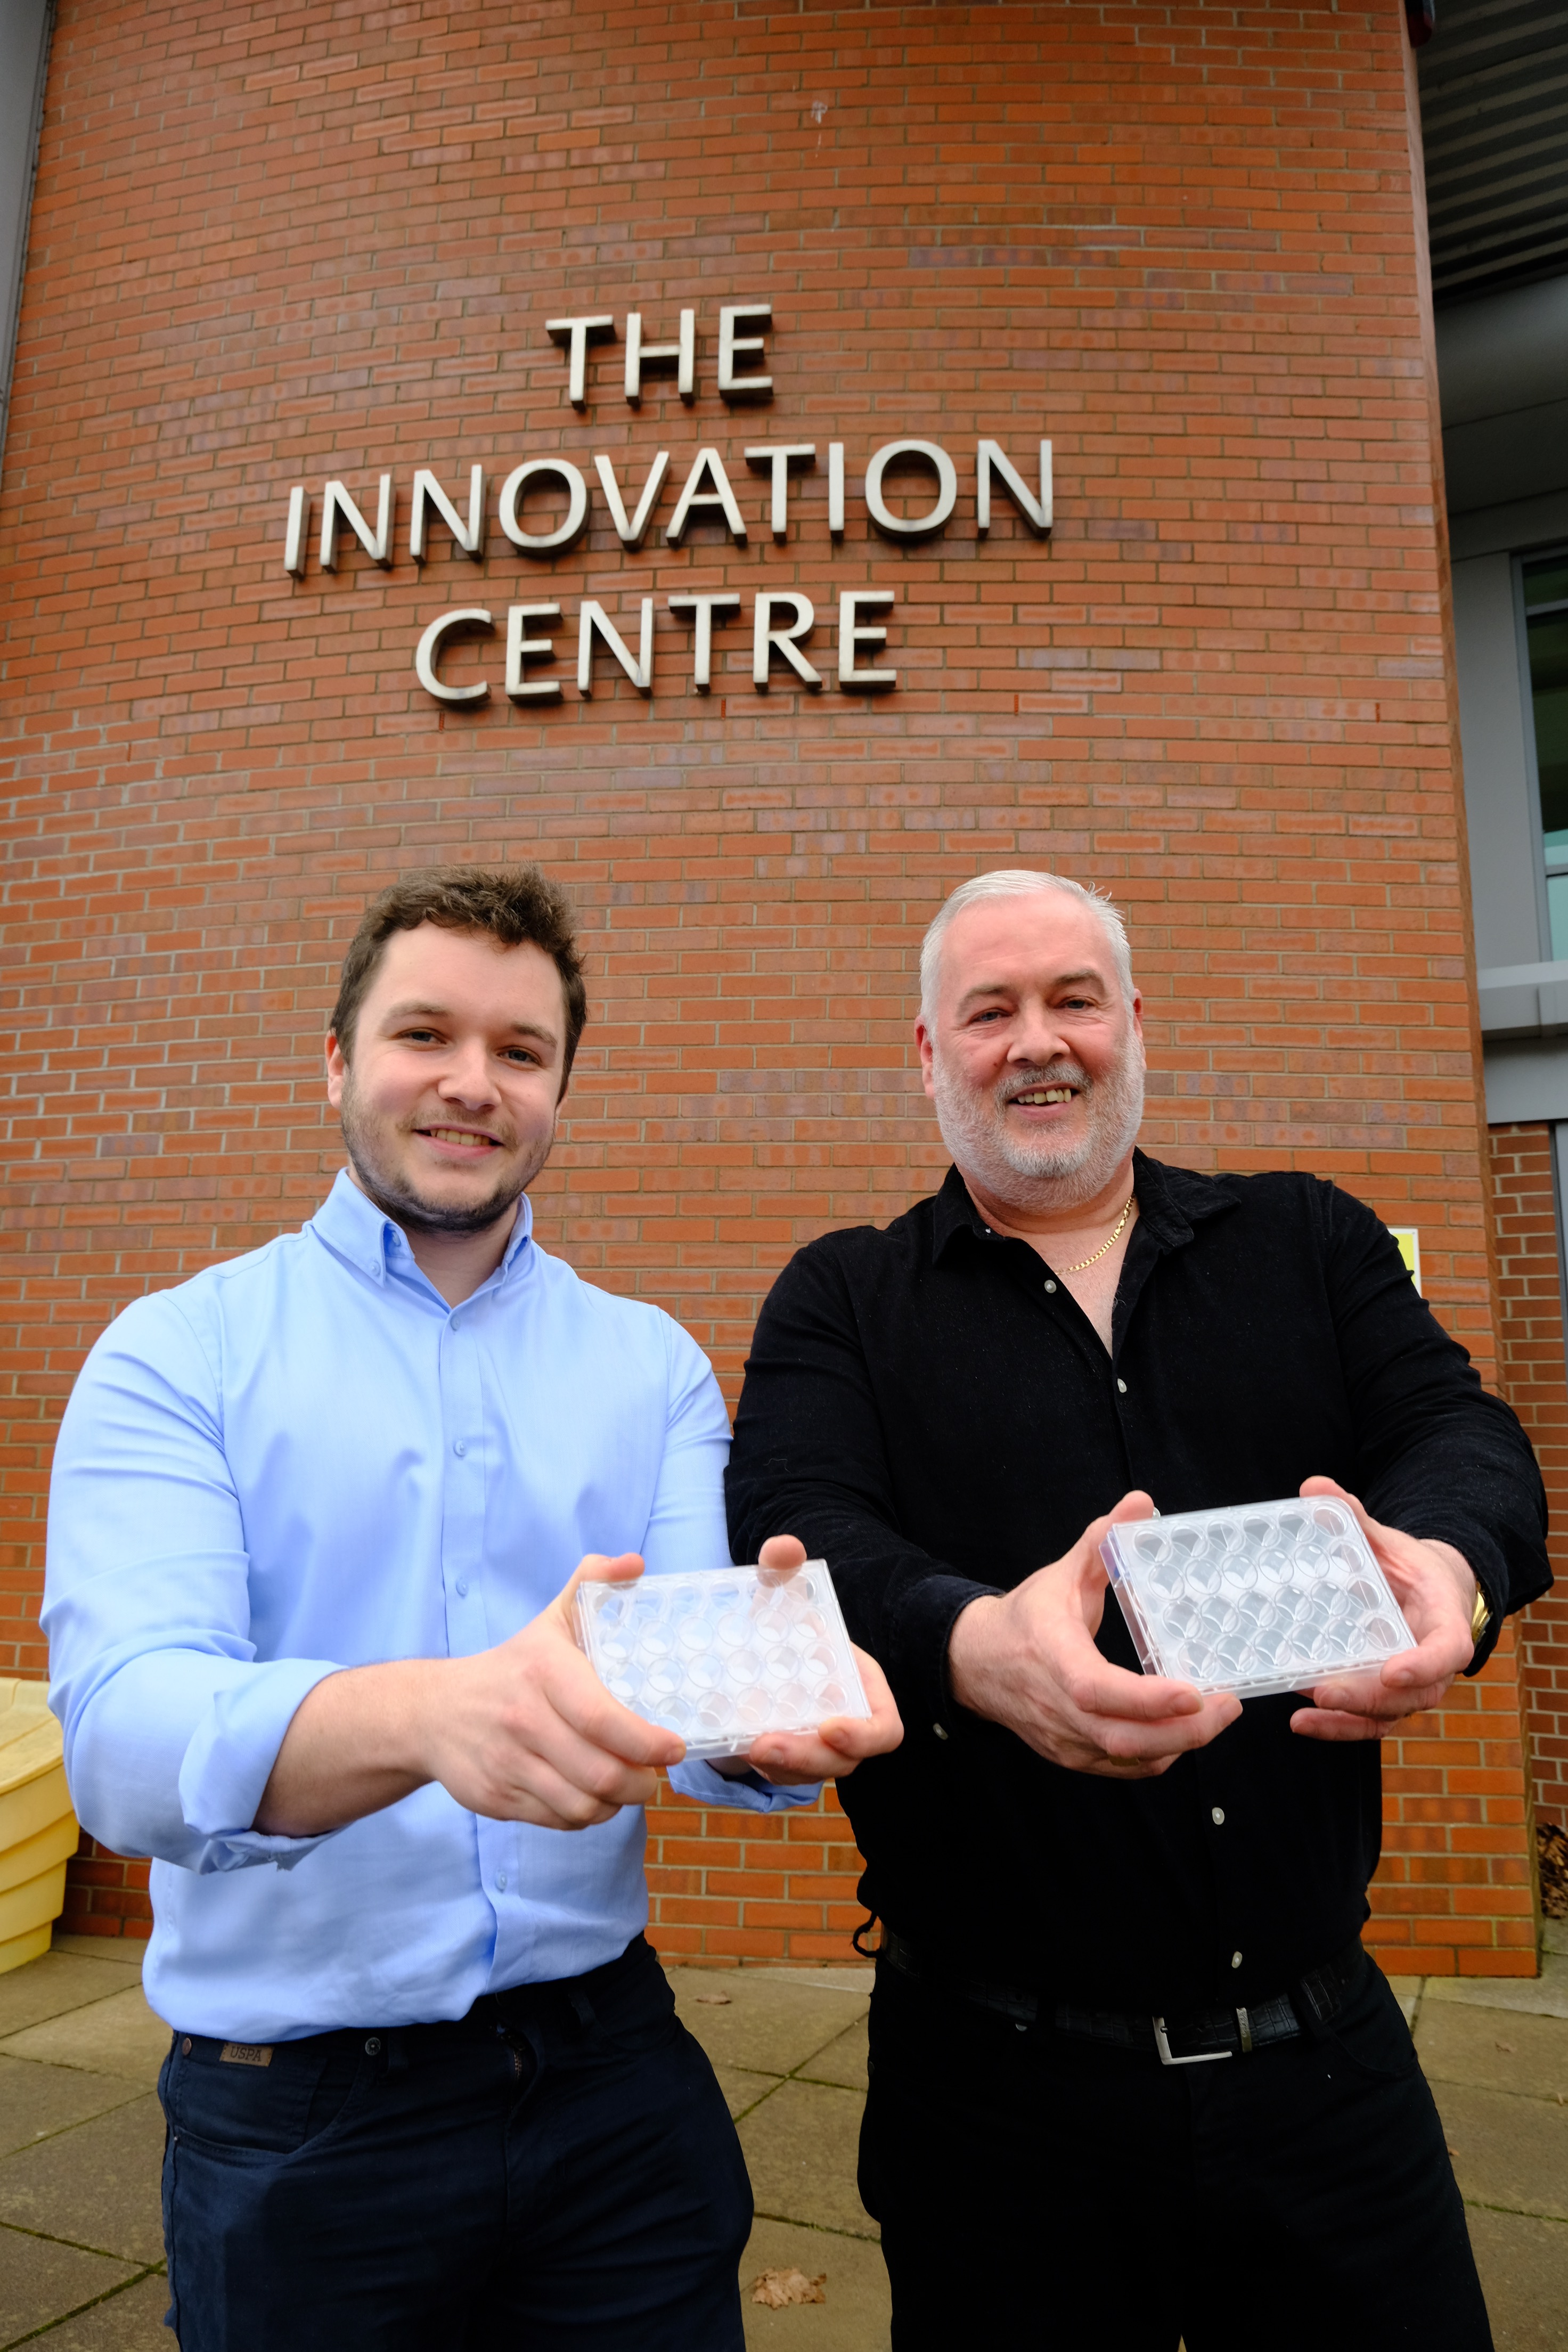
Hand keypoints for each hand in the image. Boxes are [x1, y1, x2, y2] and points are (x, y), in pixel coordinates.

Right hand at [256, 1552, 684, 1837]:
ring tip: (629, 1786)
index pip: (603, 1720)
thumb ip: (593, 1581)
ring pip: (582, 1805)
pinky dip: (585, 1817)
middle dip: (642, 1782)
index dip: (648, 1743)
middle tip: (656, 1774)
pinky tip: (593, 1797)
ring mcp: (507, 1764)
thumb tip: (635, 1564)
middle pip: (600, 1773)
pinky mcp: (496, 1798)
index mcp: (544, 1672)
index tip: (675, 1747)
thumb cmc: (512, 1666)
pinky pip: (558, 1821)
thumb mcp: (551, 1618)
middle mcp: (523, 1720)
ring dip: (617, 1804)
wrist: (433, 1712)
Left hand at [708, 1536, 904, 1785]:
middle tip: (765, 1745)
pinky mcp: (786, 1756)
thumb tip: (783, 1547)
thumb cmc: (783, 1624)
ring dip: (780, 1768)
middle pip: (842, 1762)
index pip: (883, 1730)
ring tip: (747, 1746)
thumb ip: (782, 1571)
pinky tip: (734, 1744)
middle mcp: (845, 1725)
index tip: (829, 1726)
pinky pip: (781, 1773)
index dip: (863, 1735)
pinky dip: (761, 1766)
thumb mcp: (779, 1596)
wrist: (758, 1649)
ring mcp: (815, 1745)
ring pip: (808, 1774)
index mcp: (863, 1691)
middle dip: (806, 1758)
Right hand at [946, 1493, 1241, 1776]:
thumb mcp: (1062, 1574)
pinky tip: (1181, 1733)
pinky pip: (1122, 1769)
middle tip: (1228, 1706)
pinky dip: (1158, 1756)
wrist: (976, 1663)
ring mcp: (1063, 1739)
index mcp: (1052, 1656)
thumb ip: (1102, 1541)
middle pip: (1123, 1738)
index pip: (1097, 1689)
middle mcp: (1056, 1707)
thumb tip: (1141, 1502)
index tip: (1194, 1692)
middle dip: (1184, 1730)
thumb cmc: (1026, 1617)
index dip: (1147, 1699)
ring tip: (1217, 1716)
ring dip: (1178, 1745)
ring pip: (1126, 1759)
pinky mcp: (1071, 1756)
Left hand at [1289, 1478, 1476, 1741]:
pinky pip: (1369, 1722)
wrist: (1427, 1595)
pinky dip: (1339, 1728)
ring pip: (1388, 1715)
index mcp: (1445, 1623)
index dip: (1424, 1664)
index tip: (1394, 1671)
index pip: (1446, 1651)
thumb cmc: (1410, 1570)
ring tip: (1306, 1717)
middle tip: (1326, 1693)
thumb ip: (1355, 1518)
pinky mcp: (1387, 1699)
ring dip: (1348, 1721)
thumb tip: (1314, 1487)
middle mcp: (1433, 1664)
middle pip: (1411, 1694)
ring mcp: (1411, 1687)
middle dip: (1368, 1697)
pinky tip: (1303, 1723)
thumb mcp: (1388, 1542)